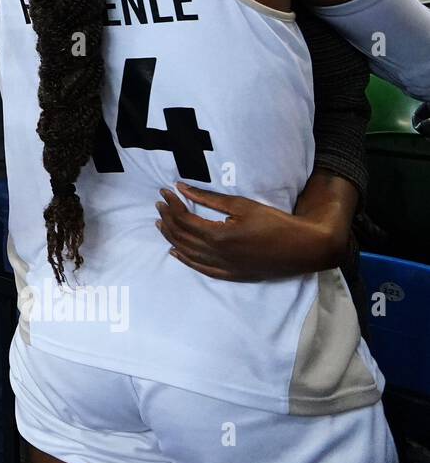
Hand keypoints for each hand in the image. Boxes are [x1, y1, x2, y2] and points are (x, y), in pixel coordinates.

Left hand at [156, 182, 345, 280]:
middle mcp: (216, 255)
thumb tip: (181, 187)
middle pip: (182, 236)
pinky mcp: (231, 275)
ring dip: (171, 237)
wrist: (302, 248)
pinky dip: (185, 260)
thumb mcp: (242, 205)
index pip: (184, 219)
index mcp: (218, 236)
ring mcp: (223, 267)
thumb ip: (209, 198)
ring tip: (161, 223)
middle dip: (168, 219)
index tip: (164, 192)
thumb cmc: (275, 222)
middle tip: (160, 204)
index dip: (172, 204)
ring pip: (187, 253)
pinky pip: (201, 269)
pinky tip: (175, 252)